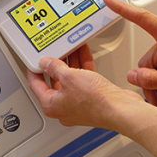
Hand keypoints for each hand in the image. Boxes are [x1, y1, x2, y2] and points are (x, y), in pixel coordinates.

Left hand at [27, 45, 144, 128]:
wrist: (122, 110)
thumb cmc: (96, 102)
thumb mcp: (69, 77)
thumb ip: (55, 67)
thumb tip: (45, 62)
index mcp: (51, 105)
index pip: (35, 84)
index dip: (34, 69)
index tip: (34, 59)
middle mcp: (63, 107)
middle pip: (54, 81)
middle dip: (56, 63)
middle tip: (54, 50)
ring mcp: (77, 104)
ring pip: (70, 79)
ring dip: (70, 63)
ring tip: (69, 47)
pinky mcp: (91, 99)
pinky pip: (83, 80)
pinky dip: (82, 67)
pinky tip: (83, 54)